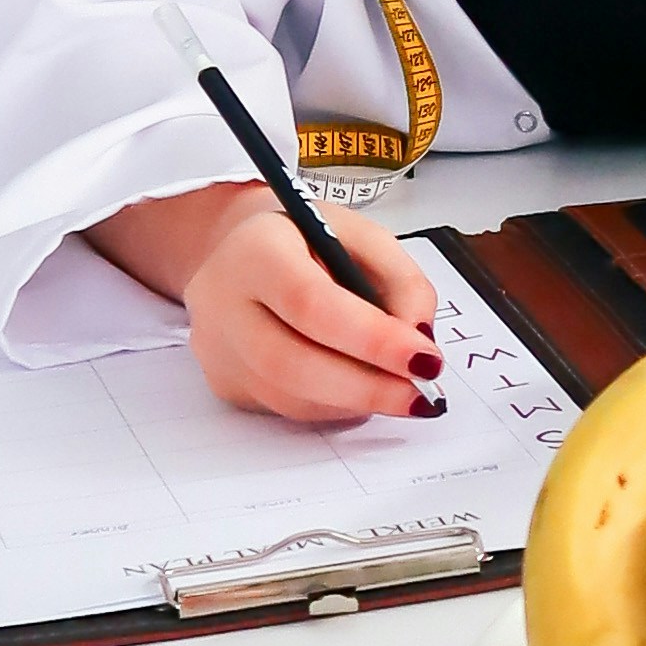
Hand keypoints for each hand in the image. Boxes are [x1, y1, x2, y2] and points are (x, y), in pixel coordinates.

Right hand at [93, 178, 438, 423]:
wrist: (243, 254)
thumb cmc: (306, 243)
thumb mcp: (361, 236)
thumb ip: (402, 280)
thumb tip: (420, 339)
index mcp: (256, 251)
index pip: (310, 303)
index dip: (373, 339)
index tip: (426, 359)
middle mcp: (223, 302)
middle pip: (292, 363)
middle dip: (370, 387)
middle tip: (423, 394)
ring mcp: (220, 351)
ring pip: (291, 397)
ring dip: (358, 402)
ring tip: (403, 392)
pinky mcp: (227, 385)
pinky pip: (289, 409)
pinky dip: (337, 406)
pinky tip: (362, 389)